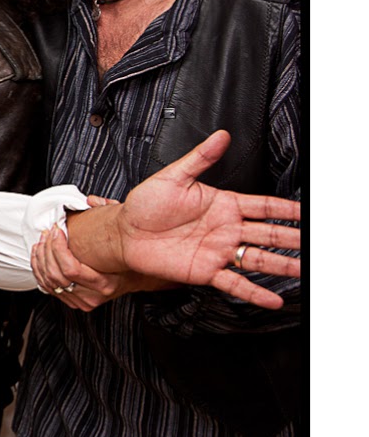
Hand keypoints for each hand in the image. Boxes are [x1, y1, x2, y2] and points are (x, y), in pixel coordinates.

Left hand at [83, 131, 301, 308]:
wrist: (123, 232)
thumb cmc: (145, 204)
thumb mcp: (173, 177)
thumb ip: (200, 158)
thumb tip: (221, 135)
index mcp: (223, 204)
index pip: (263, 206)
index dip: (286, 209)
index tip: (308, 212)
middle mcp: (226, 229)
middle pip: (268, 234)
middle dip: (292, 238)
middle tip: (312, 243)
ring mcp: (218, 251)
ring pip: (258, 259)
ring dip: (282, 266)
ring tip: (303, 270)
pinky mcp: (205, 271)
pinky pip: (234, 283)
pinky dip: (253, 293)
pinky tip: (272, 300)